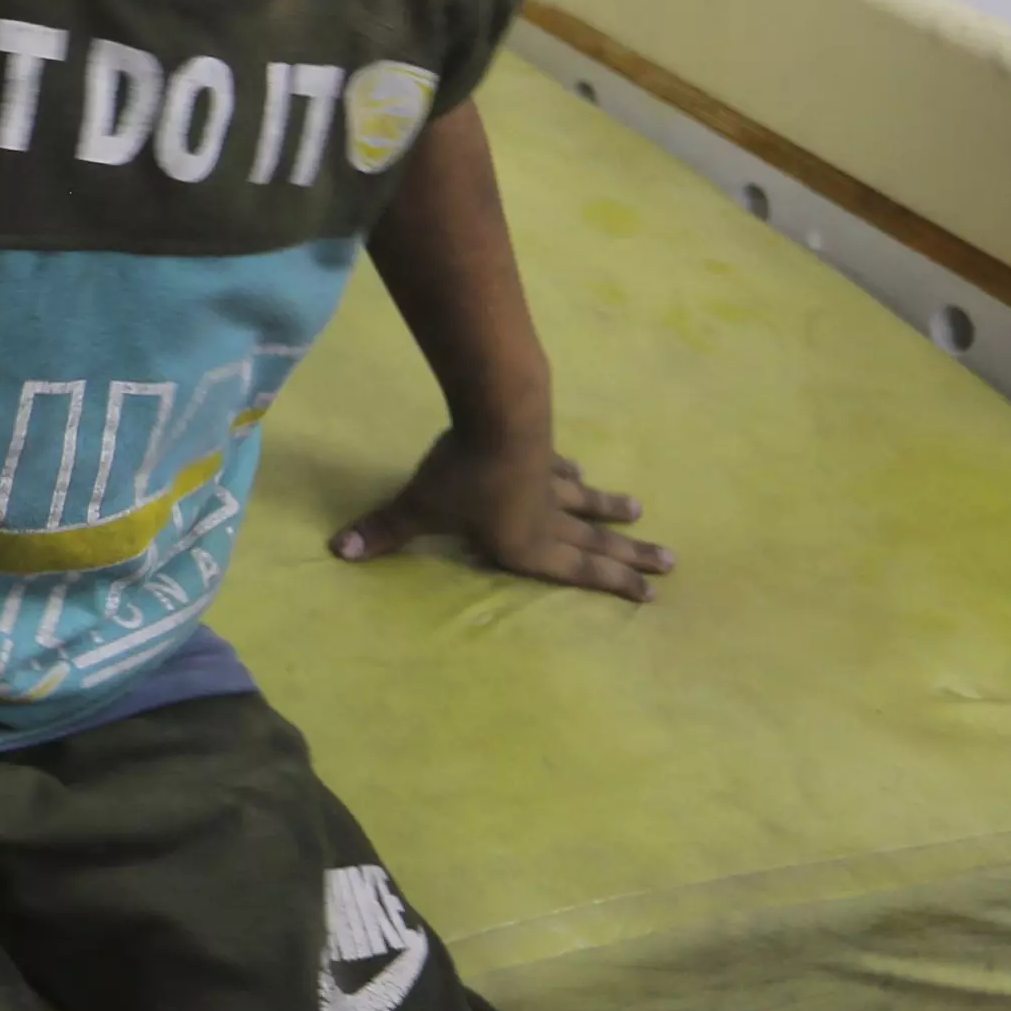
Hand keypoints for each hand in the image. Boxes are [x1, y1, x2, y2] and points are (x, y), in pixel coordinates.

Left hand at [333, 430, 673, 599]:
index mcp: (524, 546)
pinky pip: (561, 466)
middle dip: (630, 558)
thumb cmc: (461, 477)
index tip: (650, 595)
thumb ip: (385, 531)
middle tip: (669, 565)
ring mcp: (548, 482)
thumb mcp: (419, 508)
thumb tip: (340, 551)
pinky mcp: (542, 449)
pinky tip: (582, 470)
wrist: (498, 416)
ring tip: (640, 515)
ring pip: (586, 502)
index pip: (574, 573)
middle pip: (594, 543)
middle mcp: (546, 519)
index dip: (611, 585)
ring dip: (612, 510)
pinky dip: (572, 472)